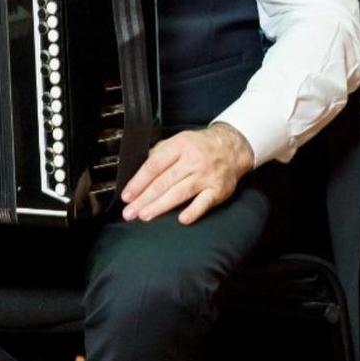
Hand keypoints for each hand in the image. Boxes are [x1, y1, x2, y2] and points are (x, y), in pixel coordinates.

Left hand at [120, 123, 254, 225]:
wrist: (232, 147)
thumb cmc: (200, 146)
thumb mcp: (179, 140)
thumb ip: (160, 153)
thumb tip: (140, 171)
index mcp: (180, 146)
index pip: (155, 165)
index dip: (138, 182)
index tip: (126, 196)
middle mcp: (193, 160)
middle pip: (164, 181)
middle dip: (144, 198)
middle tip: (129, 212)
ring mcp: (206, 176)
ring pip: (180, 192)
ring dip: (161, 206)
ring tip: (145, 216)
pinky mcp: (218, 189)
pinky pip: (205, 202)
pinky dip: (194, 211)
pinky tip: (182, 220)